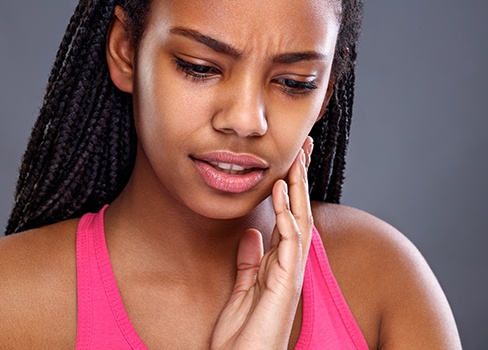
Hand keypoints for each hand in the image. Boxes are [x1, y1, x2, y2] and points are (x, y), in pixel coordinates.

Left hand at [210, 137, 313, 349]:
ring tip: (297, 157)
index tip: (289, 162)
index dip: (291, 189)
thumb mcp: (242, 288)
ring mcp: (291, 272)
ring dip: (299, 188)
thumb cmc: (243, 334)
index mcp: (280, 263)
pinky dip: (287, 213)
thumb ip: (249, 261)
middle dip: (301, 179)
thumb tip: (251, 234)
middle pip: (300, 212)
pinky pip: (290, 240)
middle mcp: (290, 264)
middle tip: (303, 147)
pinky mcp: (286, 280)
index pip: (289, 217)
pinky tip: (282, 190)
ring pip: (300, 220)